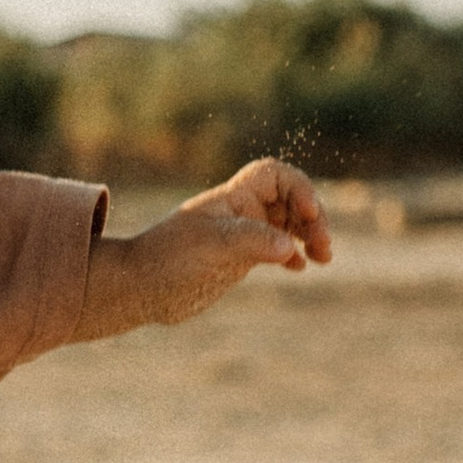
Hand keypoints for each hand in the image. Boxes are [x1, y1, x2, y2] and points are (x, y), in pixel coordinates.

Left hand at [80, 157, 333, 337]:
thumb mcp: (211, 246)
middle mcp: (240, 213)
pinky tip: (300, 267)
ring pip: (287, 225)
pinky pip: (276, 249)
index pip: (275, 175)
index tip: (308, 213)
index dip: (299, 187)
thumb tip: (288, 248)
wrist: (140, 288)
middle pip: (290, 200)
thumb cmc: (167, 259)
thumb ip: (250, 241)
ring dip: (309, 235)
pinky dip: (292, 254)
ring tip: (323, 257)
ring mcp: (241, 236)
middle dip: (312, 217)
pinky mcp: (238, 260)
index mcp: (232, 199)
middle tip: (323, 245)